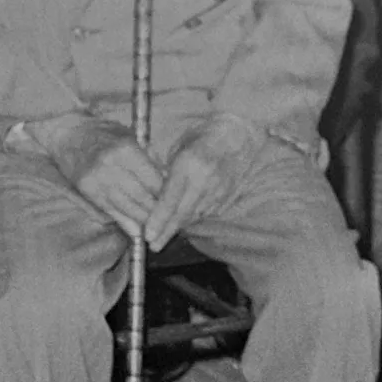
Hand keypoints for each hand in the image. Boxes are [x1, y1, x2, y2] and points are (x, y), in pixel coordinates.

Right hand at [30, 112, 163, 237]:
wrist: (67, 134)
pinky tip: (138, 232)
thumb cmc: (103, 134)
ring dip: (144, 220)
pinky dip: (126, 223)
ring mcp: (97, 180)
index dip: (167, 195)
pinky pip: (111, 211)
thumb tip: (168, 182)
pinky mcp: (87, 191)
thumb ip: (149, 159)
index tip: (177, 203)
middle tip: (171, 220)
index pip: (154, 180)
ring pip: (128, 207)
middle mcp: (111, 166)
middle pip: (142, 196)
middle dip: (158, 211)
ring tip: (157, 228)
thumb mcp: (130, 137)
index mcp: (126, 150)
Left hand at [140, 111, 261, 246]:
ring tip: (162, 238)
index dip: (158, 219)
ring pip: (194, 216)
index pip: (170, 199)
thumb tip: (146, 195)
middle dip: (166, 231)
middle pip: (182, 213)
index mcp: (187, 164)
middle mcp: (204, 179)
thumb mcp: (175, 149)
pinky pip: (205, 212)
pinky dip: (192, 219)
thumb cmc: (198, 140)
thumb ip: (162, 172)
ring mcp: (218, 189)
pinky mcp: (226, 195)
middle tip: (153, 245)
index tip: (147, 234)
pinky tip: (181, 224)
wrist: (234, 136)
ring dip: (178, 227)